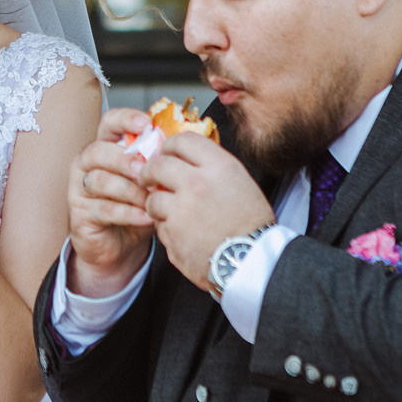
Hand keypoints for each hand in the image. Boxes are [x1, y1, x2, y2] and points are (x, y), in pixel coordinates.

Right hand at [66, 108, 157, 296]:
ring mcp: (80, 189)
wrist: (119, 246)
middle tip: (145, 170)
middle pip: (98, 151)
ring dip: (129, 190)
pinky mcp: (80, 214)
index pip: (108, 123)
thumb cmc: (137, 207)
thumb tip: (182, 145)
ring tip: (150, 200)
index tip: (146, 124)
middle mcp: (87, 164)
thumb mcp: (150, 181)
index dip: (125, 119)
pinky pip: (103, 209)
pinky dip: (128, 213)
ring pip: (99, 181)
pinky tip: (147, 217)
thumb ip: (158, 164)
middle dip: (124, 159)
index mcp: (106, 147)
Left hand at [141, 131, 276, 294]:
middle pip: (158, 165)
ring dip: (157, 204)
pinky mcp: (172, 234)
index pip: (182, 140)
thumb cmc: (251, 223)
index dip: (170, 146)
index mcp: (218, 167)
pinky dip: (166, 228)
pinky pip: (159, 226)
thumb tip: (185, 159)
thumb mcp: (240, 182)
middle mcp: (197, 184)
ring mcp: (181, 210)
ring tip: (169, 211)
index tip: (166, 154)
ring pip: (152, 198)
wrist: (252, 261)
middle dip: (149, 171)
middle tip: (149, 178)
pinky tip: (182, 233)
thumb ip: (211, 167)